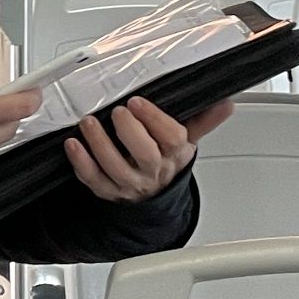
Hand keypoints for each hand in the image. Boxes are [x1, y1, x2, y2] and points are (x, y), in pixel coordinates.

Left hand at [66, 96, 234, 202]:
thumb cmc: (164, 160)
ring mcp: (129, 182)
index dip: (156, 120)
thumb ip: (202, 120)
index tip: (139, 102)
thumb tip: (225, 103)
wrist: (153, 196)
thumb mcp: (185, 141)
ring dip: (100, 143)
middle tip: (118, 112)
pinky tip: (73, 144)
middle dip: (130, 131)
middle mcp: (152, 170)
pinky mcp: (107, 189)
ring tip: (89, 122)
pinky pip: (92, 178)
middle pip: (145, 155)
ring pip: (115, 167)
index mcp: (174, 155)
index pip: (173, 139)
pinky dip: (81, 162)